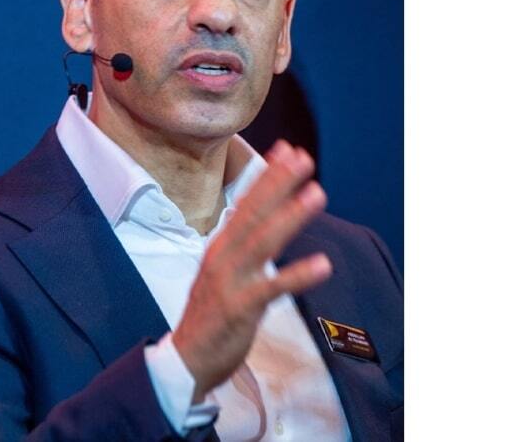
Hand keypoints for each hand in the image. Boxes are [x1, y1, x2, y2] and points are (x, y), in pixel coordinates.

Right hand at [171, 139, 331, 401]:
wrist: (186, 359)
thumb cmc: (210, 314)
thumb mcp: (222, 273)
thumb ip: (243, 248)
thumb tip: (264, 223)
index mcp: (220, 246)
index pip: (246, 203)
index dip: (267, 176)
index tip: (287, 150)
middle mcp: (223, 256)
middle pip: (253, 213)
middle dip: (279, 183)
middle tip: (304, 158)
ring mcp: (230, 280)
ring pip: (262, 242)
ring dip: (291, 217)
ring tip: (317, 194)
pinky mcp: (239, 307)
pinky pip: (272, 288)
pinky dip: (297, 275)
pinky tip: (322, 264)